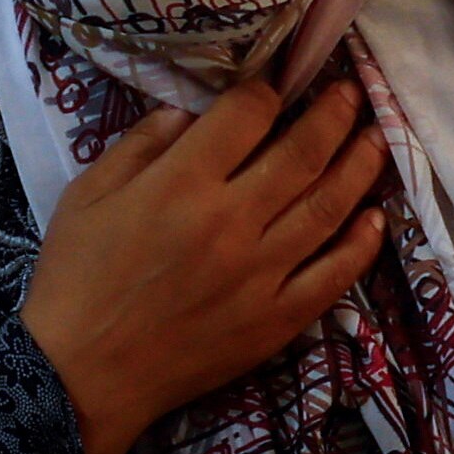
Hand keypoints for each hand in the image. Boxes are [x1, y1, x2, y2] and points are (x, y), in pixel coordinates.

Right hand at [20, 77, 389, 453]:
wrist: (81, 373)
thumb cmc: (76, 278)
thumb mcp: (87, 196)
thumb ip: (140, 146)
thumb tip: (188, 111)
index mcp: (180, 185)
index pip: (245, 117)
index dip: (267, 90)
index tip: (281, 80)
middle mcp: (230, 222)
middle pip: (302, 154)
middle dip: (333, 114)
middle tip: (353, 92)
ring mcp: (261, 273)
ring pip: (328, 207)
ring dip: (360, 167)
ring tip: (377, 137)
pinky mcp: (276, 318)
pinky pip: (332, 274)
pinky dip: (360, 244)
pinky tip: (376, 218)